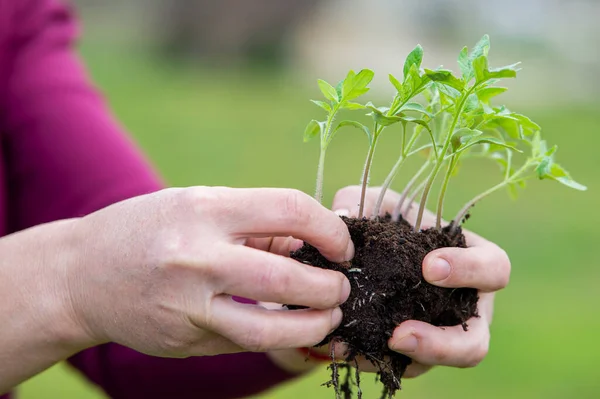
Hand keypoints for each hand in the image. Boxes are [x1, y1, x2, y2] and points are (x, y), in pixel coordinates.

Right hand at [67, 187, 353, 356]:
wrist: (79, 274)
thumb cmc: (148, 230)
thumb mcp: (198, 205)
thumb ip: (255, 224)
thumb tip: (313, 245)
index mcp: (206, 208)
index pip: (291, 209)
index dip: (330, 229)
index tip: (342, 246)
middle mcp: (196, 255)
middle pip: (287, 278)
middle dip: (330, 289)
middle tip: (342, 290)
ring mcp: (186, 303)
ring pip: (269, 330)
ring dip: (313, 327)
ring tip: (328, 319)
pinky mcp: (182, 338)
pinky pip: (242, 343)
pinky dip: (276, 338)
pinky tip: (289, 330)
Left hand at [322, 185, 509, 376]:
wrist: (358, 262)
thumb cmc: (383, 225)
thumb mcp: (371, 205)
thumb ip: (359, 201)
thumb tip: (344, 218)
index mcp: (470, 261)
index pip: (494, 268)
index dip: (470, 270)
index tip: (429, 267)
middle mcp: (464, 307)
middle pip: (475, 341)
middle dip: (442, 342)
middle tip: (400, 332)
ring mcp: (440, 336)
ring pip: (437, 368)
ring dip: (409, 362)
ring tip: (374, 348)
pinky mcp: (412, 356)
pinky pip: (402, 368)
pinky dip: (373, 360)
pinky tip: (345, 348)